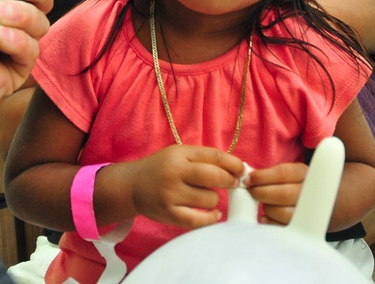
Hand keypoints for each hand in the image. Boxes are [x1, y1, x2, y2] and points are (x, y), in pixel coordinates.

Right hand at [124, 145, 243, 228]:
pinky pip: (199, 220)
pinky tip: (213, 214)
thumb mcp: (179, 154)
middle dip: (230, 181)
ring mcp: (171, 195)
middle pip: (215, 177)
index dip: (234, 164)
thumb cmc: (162, 168)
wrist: (132, 186)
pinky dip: (211, 218)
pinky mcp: (169, 214)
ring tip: (206, 196)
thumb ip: (205, 158)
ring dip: (214, 200)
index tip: (242, 170)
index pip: (215, 156)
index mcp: (179, 154)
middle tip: (232, 184)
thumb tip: (238, 169)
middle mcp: (175, 173)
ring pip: (210, 200)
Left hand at [244, 162, 308, 225]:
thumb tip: (248, 179)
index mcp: (304, 174)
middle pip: (283, 194)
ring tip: (263, 204)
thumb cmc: (290, 184)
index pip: (282, 173)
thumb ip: (269, 174)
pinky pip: (283, 227)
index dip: (261, 177)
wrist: (308, 200)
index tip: (248, 180)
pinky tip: (264, 217)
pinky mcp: (304, 228)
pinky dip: (270, 221)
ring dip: (267, 208)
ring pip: (284, 212)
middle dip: (261, 193)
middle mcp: (310, 192)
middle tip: (252, 192)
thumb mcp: (286, 174)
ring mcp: (309, 212)